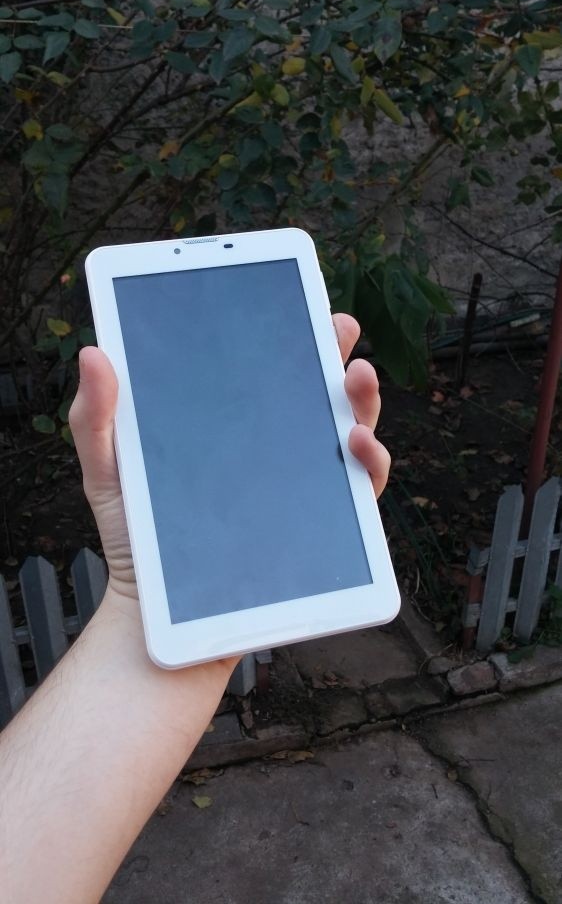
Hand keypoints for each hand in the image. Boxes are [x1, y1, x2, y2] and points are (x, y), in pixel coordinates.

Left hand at [69, 313, 389, 606]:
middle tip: (338, 326)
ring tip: (355, 377)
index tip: (295, 296)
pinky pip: (360, 489)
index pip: (263, 366)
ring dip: (362, 399)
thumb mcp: (107, 471)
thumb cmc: (135, 540)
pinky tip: (358, 446)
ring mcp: (301, 484)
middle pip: (314, 389)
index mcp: (229, 423)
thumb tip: (94, 353)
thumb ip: (97, 417)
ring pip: (348, 429)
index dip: (284, 328)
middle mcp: (272, 446)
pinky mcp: (322, 525)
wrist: (158, 614)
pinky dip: (372, 463)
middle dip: (334, 351)